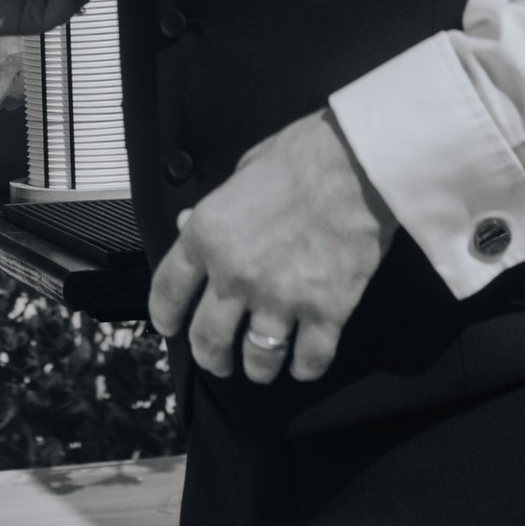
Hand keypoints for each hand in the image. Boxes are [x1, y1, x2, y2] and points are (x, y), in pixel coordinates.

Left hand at [149, 110, 389, 384]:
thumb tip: (188, 225)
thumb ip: (215, 210)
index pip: (168, 291)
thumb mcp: (243, 172)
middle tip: (218, 360)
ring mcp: (281, 298)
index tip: (170, 327)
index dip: (164, 316)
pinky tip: (303, 363)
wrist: (359, 162)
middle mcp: (236, 274)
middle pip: (208, 339)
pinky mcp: (326, 312)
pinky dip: (305, 368)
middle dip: (210, 357)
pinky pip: (309, 359)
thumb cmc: (304, 156)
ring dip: (258, 369)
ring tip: (262, 367)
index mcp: (209, 235)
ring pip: (258, 358)